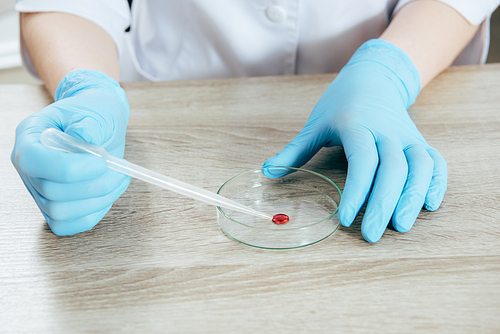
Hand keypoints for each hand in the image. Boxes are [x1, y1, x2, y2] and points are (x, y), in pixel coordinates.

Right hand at [11, 70, 130, 235]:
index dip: (69, 168)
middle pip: (51, 191)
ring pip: (61, 212)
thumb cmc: (94, 113)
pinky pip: (69, 224)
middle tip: (118, 168)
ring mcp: (38, 189)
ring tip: (118, 177)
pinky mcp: (54, 206)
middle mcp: (28, 167)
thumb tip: (84, 136)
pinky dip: (93, 212)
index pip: (34, 161)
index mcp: (30, 136)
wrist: (99, 124)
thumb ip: (90, 124)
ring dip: (98, 199)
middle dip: (93, 184)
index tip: (101, 161)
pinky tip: (109, 192)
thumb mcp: (96, 110)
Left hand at [263, 39, 446, 241]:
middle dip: (383, 204)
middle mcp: (387, 131)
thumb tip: (267, 171)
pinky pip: (436, 162)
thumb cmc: (340, 104)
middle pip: (393, 168)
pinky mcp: (420, 141)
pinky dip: (437, 183)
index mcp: (357, 125)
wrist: (374, 77)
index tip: (345, 219)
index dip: (356, 190)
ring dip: (413, 197)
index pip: (362, 160)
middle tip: (371, 235)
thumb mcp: (315, 124)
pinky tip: (430, 205)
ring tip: (402, 227)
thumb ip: (294, 150)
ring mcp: (407, 136)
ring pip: (420, 166)